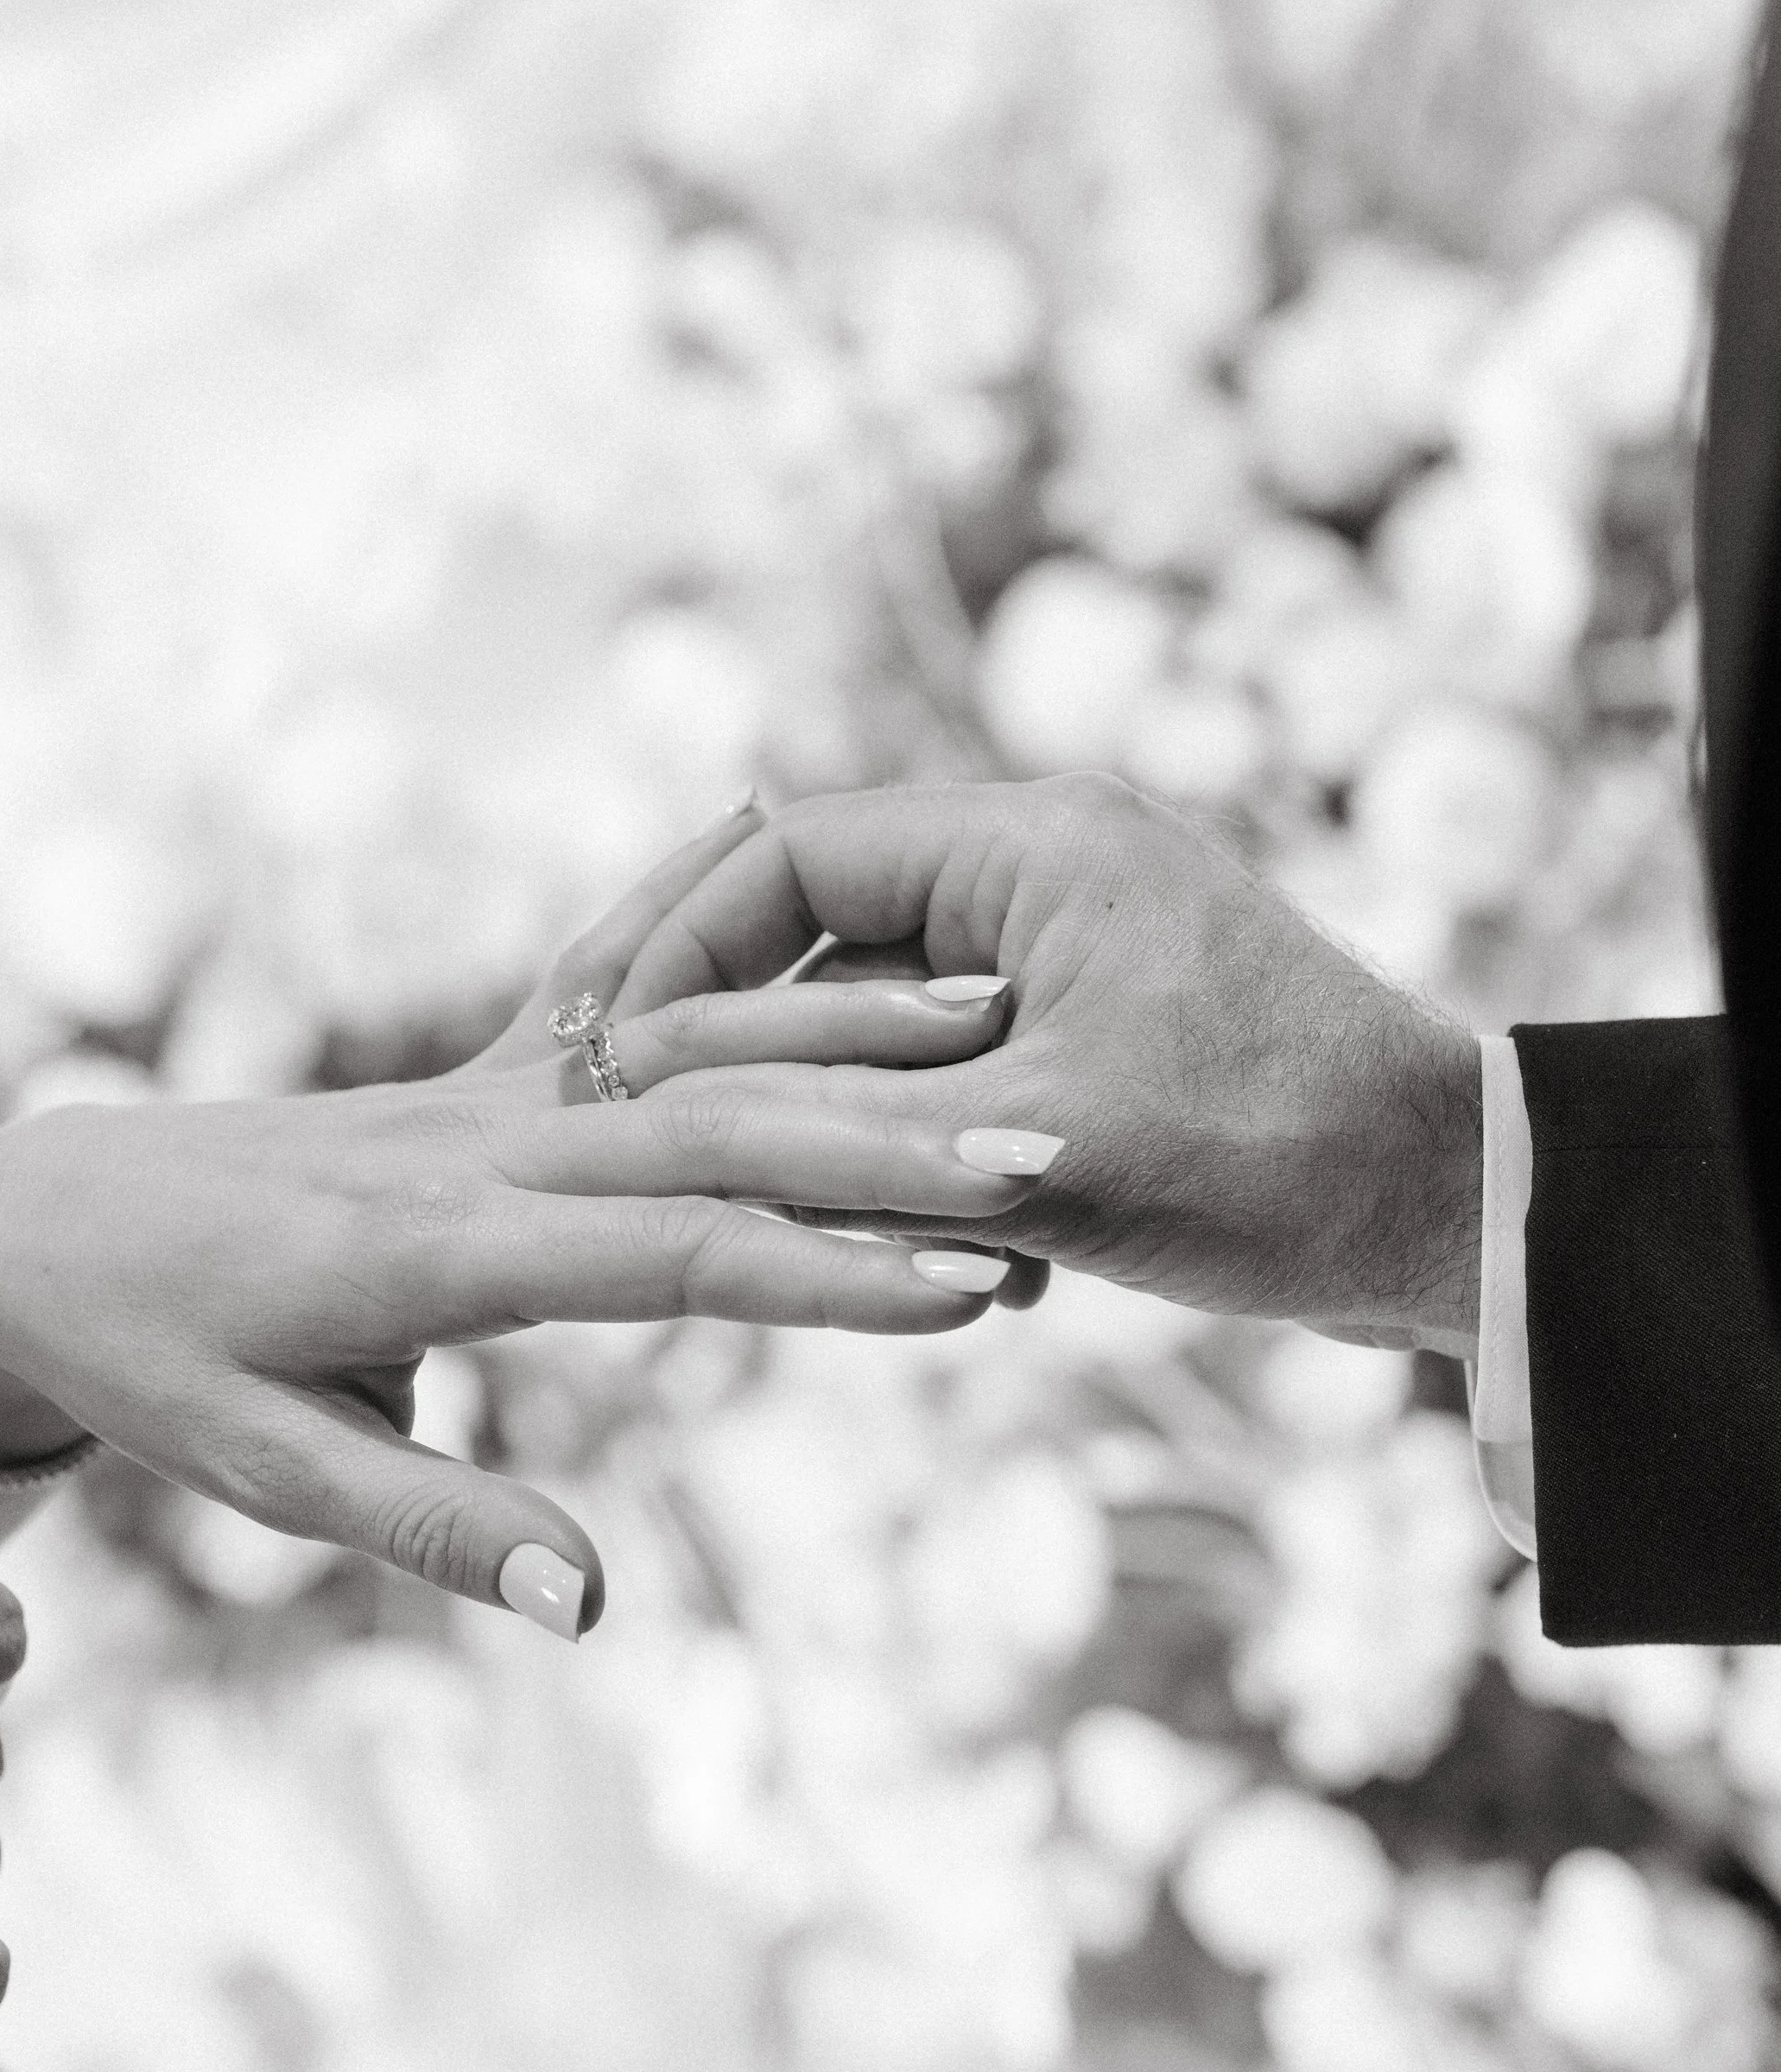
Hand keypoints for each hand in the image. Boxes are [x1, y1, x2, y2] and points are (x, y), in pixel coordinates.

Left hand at [0, 808, 1038, 1633]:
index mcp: (433, 1250)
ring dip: (844, 1031)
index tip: (968, 1289)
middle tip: (1050, 1149)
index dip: (822, 1275)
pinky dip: (715, 925)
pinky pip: (618, 993)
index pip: (666, 1258)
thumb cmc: (149, 1359)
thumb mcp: (261, 1473)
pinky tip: (786, 830)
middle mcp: (476, 1146)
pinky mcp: (478, 1075)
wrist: (38, 1219)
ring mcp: (480, 1094)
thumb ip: (433, 1525)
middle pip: (713, 1127)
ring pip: (689, 1045)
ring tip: (998, 1018)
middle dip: (887, 1140)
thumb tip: (594, 1606)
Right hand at [610, 776, 1483, 1347]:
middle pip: (827, 927)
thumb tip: (660, 1119)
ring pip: (881, 1008)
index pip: (790, 854)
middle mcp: (1050, 865)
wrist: (1458, 1216)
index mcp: (1034, 843)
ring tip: (771, 1198)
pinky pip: (947, 1060)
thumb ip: (835, 1129)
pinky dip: (901, 1136)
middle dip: (742, 1041)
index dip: (681, 954)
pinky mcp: (1102, 1024)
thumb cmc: (1267, 1164)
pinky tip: (891, 1228)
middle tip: (653, 1139)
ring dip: (825, 1105)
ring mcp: (1079, 945)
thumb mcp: (1024, 1157)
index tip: (613, 1060)